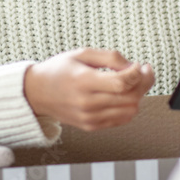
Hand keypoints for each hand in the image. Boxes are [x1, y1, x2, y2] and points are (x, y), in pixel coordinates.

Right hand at [23, 48, 154, 130]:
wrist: (37, 92)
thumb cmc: (59, 69)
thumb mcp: (82, 53)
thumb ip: (110, 57)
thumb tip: (133, 66)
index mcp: (83, 81)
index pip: (121, 82)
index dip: (138, 73)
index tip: (140, 64)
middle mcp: (87, 103)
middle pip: (130, 97)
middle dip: (143, 83)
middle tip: (143, 71)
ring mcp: (89, 117)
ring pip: (130, 111)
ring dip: (137, 95)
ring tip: (132, 82)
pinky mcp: (91, 126)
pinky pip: (121, 119)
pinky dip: (128, 106)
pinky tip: (122, 94)